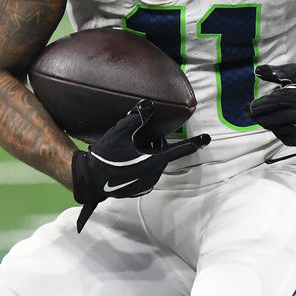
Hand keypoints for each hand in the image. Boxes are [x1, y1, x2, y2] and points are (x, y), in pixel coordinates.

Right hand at [71, 100, 209, 230]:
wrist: (89, 179)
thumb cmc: (106, 156)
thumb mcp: (121, 132)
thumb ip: (137, 118)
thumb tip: (148, 105)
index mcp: (154, 162)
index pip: (179, 150)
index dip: (193, 143)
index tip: (207, 138)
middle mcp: (153, 175)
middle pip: (162, 153)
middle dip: (154, 143)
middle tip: (137, 137)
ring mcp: (145, 184)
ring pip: (153, 162)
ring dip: (146, 153)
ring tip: (127, 148)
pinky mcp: (137, 189)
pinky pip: (144, 172)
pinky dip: (139, 163)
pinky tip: (124, 160)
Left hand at [248, 63, 295, 145]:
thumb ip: (276, 71)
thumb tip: (257, 70)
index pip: (273, 103)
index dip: (258, 106)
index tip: (248, 107)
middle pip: (272, 118)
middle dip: (257, 116)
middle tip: (248, 113)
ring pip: (276, 128)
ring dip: (266, 122)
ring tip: (262, 117)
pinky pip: (283, 137)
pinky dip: (277, 131)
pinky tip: (278, 123)